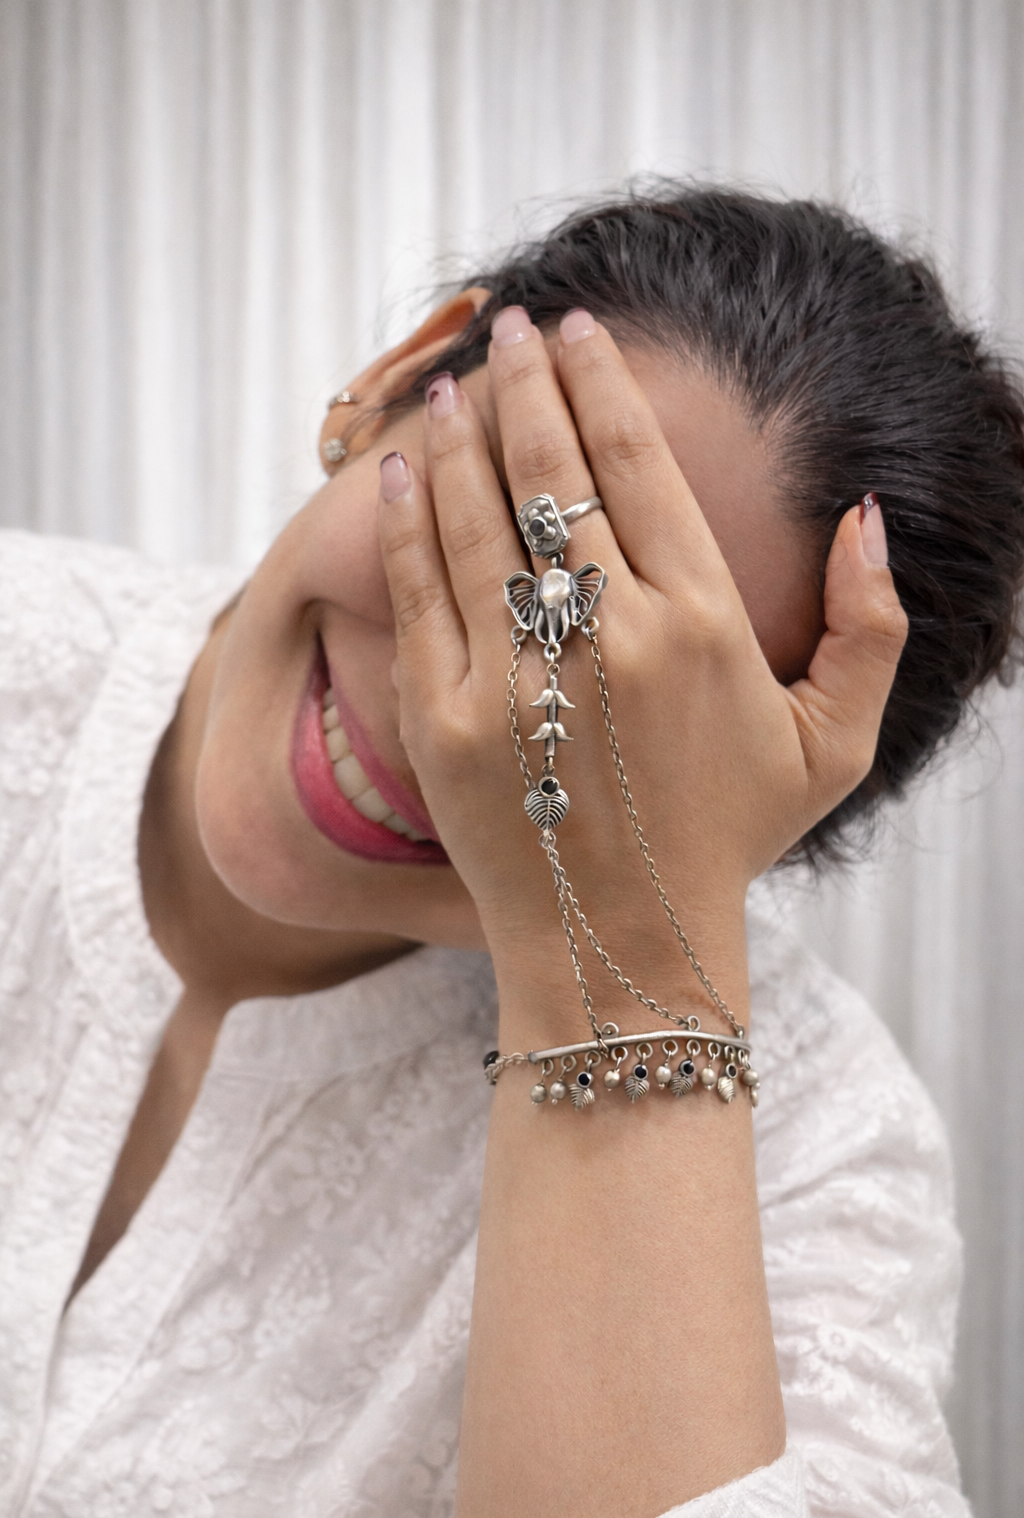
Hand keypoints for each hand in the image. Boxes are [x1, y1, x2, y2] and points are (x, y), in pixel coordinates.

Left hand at [378, 307, 906, 1027]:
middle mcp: (607, 638)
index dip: (603, 382)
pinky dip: (405, 522)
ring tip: (451, 388)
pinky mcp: (444, 724)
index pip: (638, 464)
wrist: (623, 949)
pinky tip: (399, 470)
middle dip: (528, 381)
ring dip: (458, 436)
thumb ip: (873, 627)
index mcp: (700, 626)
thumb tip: (866, 514)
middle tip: (511, 330)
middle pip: (553, 470)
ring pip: (476, 518)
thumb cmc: (726, 842)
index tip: (581, 332)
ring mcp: (516, 680)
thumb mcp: (831, 746)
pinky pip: (419, 595)